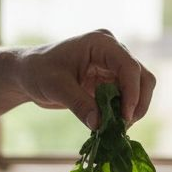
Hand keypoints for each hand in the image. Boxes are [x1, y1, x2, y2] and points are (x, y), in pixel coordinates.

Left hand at [15, 29, 155, 128]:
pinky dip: (121, 113)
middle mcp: (113, 51)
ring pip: (139, 88)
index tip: (125, 117)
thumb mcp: (56, 88)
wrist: (29, 73)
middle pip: (142, 77)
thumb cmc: (38, 72)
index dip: (132, 93)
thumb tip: (100, 125)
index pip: (129, 67)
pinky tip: (109, 125)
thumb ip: (79, 104)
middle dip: (137, 103)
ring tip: (115, 128)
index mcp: (101, 43)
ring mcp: (113, 66)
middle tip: (123, 127)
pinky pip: (126, 98)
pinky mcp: (110, 80)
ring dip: (132, 110)